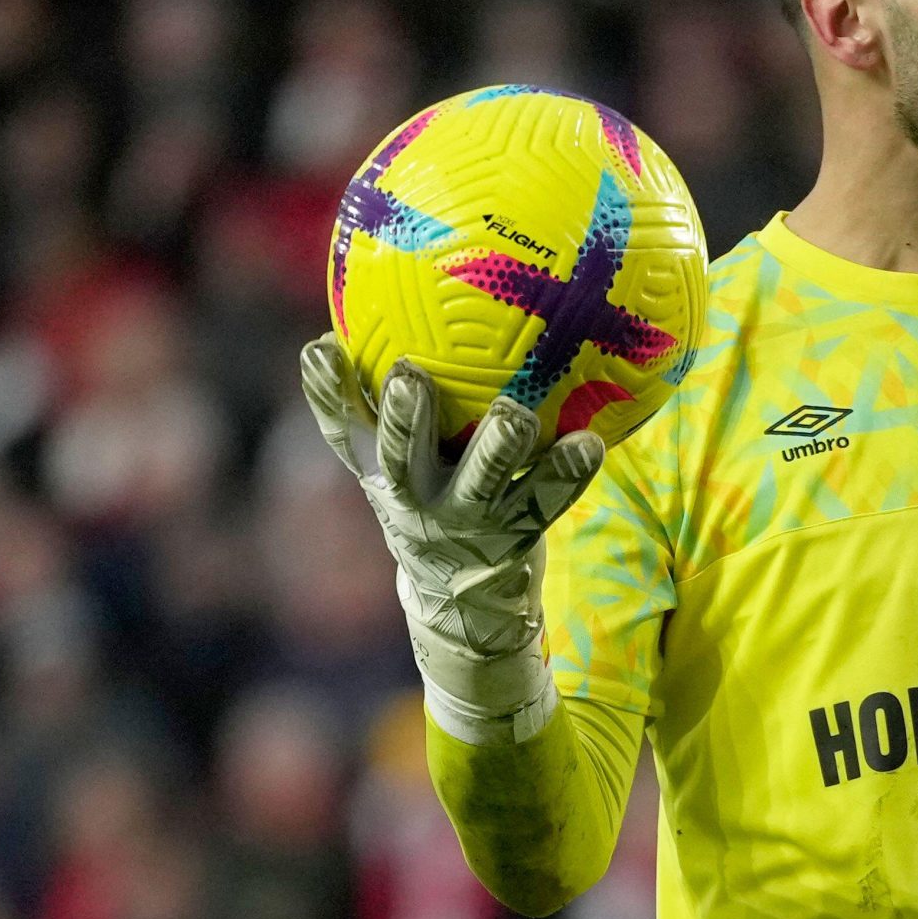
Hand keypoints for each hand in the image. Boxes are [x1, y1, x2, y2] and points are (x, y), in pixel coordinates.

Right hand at [299, 335, 602, 740]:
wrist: (460, 597)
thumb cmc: (424, 495)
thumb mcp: (387, 459)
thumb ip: (372, 400)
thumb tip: (347, 321)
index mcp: (380, 471)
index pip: (342, 427)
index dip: (328, 390)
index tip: (326, 347)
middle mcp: (416, 497)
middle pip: (402, 456)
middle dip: (404, 418)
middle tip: (410, 375)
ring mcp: (468, 519)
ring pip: (481, 481)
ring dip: (497, 446)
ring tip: (514, 414)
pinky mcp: (517, 534)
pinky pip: (546, 498)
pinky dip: (568, 472)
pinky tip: (590, 442)